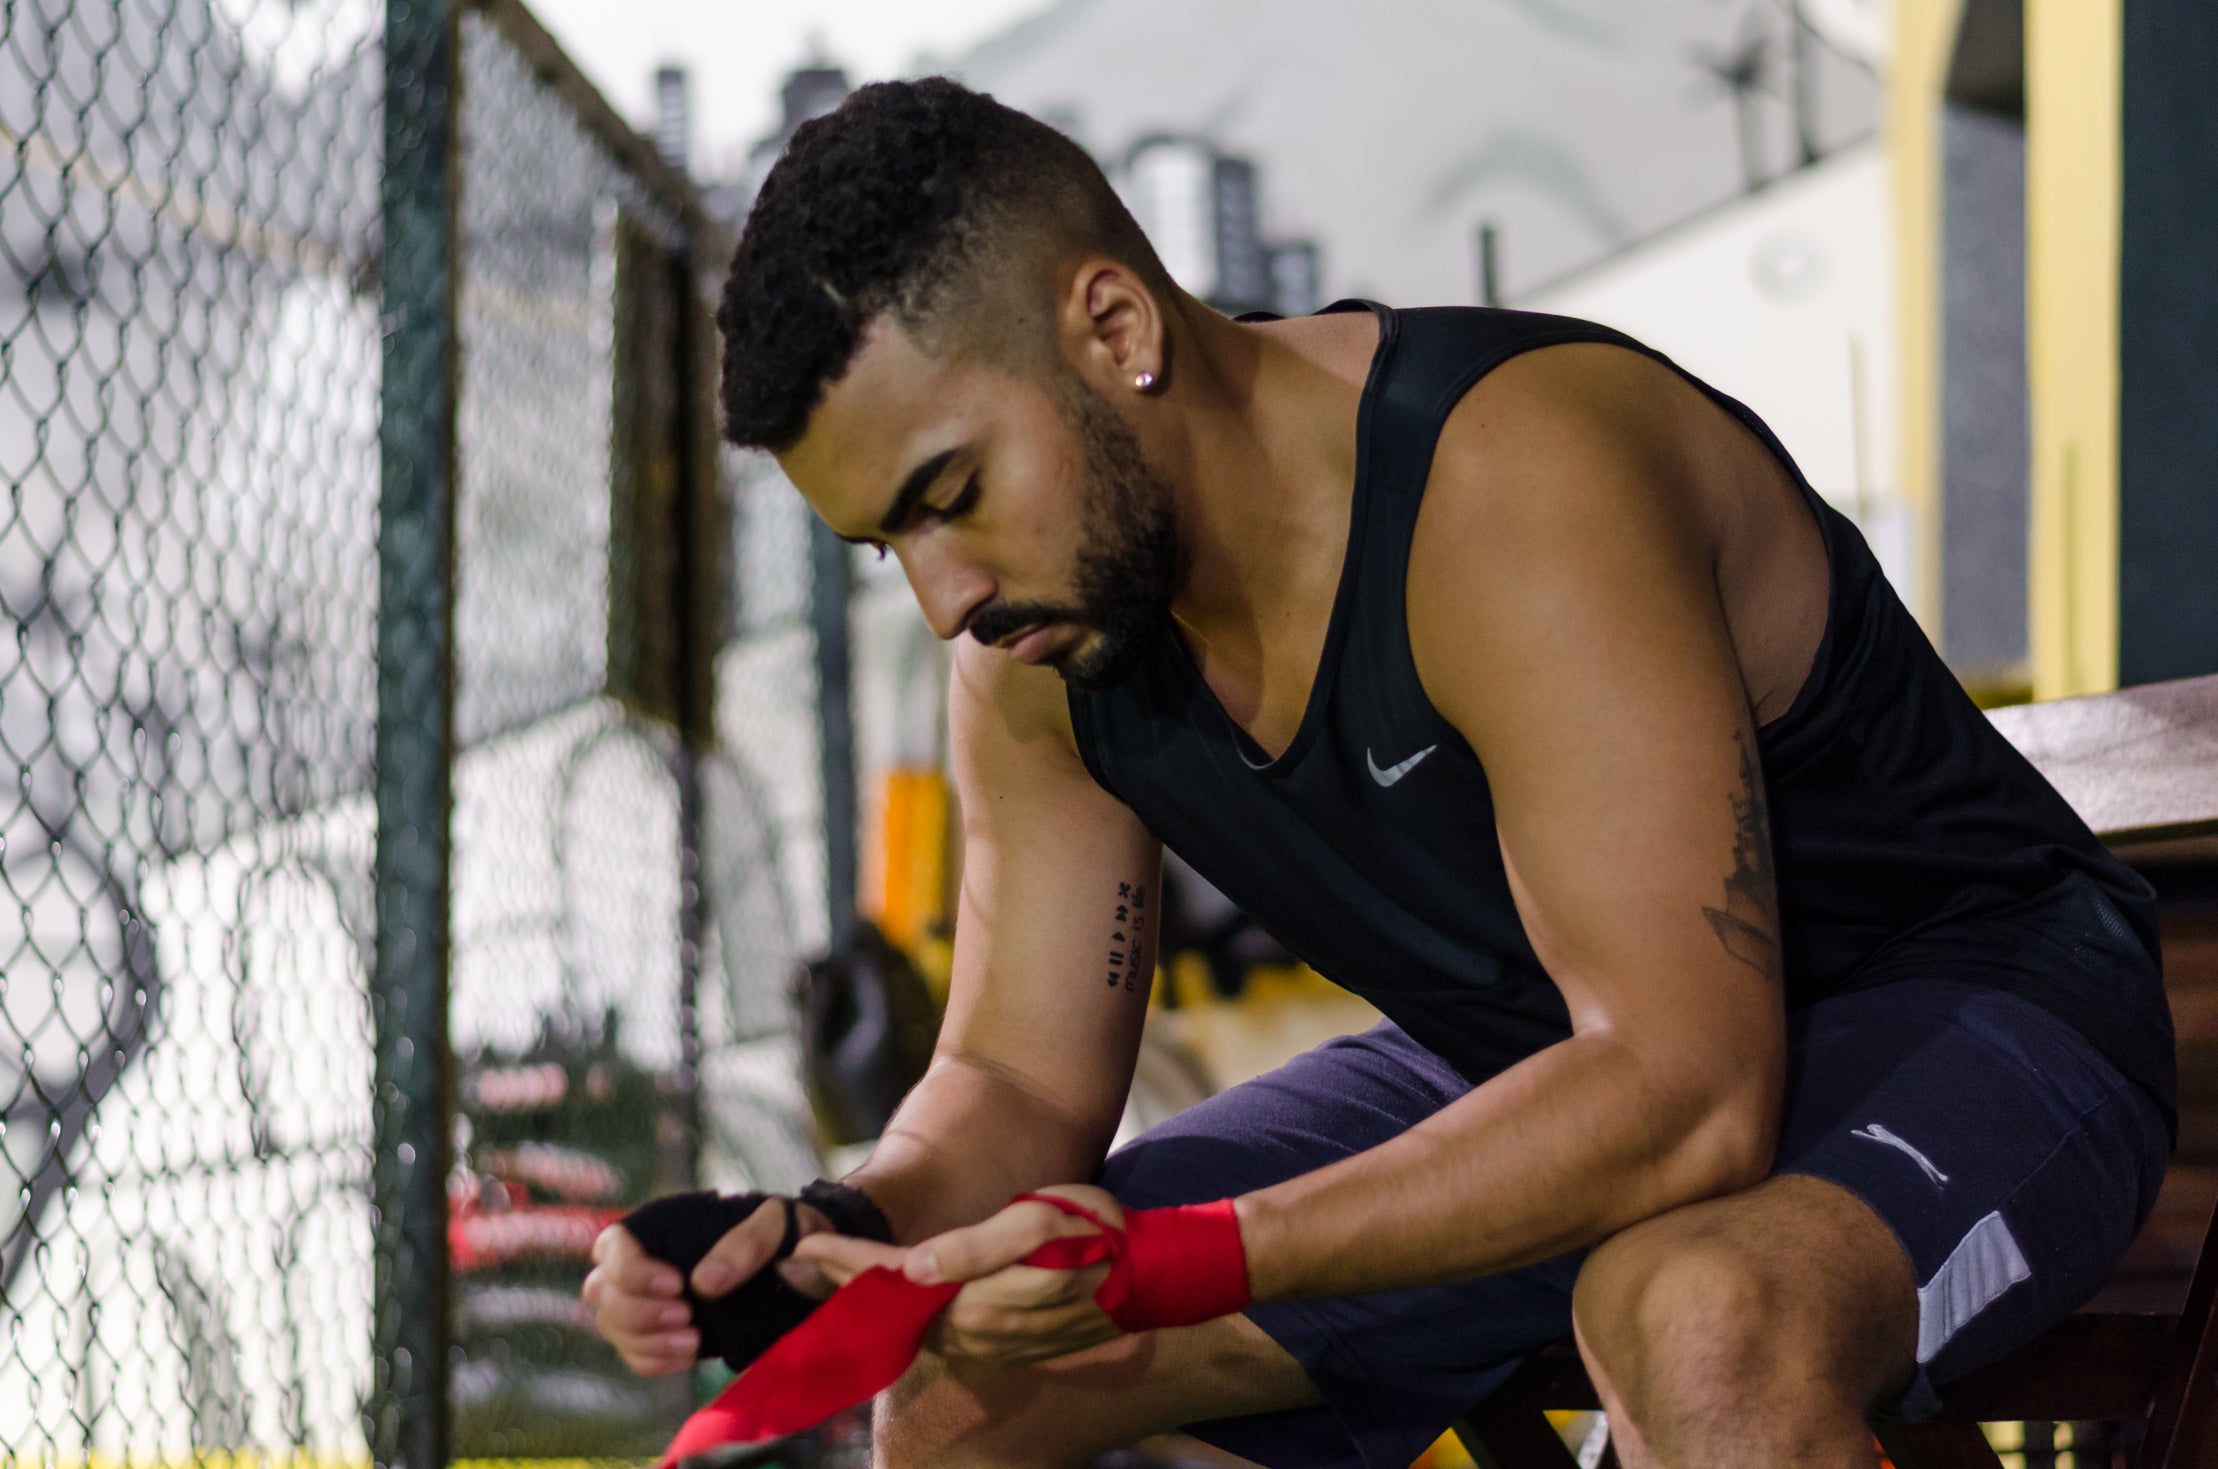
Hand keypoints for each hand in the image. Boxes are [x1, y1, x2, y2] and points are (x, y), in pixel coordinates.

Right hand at [584, 1197, 833, 1374]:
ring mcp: (643, 1299)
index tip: (678, 1286)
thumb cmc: (784, 1233)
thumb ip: (747, 1244)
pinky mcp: (656, 1332)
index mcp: (660, 1226)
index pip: (613, 1247)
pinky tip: (686, 1356)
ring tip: (693, 1341)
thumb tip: (705, 1283)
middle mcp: (641, 1262)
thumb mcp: (778, 1225)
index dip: (634, 1272)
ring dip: (645, 1341)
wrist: (800, 1265)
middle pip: (603, 1292)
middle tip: (688, 1318)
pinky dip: (652, 1361)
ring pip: (611, 1325)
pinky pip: (631, 1353)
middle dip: (639, 1313)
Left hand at [806, 1183, 1126, 1368]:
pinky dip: (903, 1311)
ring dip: (868, 1300)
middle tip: (790, 1265)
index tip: (800, 1249)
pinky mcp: (1000, 1344)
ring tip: (823, 1275)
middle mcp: (976, 1332)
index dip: (845, 1265)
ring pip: (912, 1323)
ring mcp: (989, 1344)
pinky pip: (938, 1329)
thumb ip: (976, 1247)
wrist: (1152, 1280)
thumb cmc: (1099, 1236)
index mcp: (978, 1299)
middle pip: (893, 1309)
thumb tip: (915, 1266)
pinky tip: (885, 1295)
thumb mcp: (1042, 1222)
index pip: (895, 1280)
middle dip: (842, 1286)